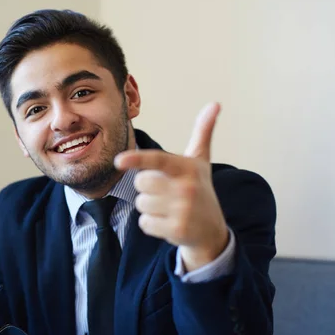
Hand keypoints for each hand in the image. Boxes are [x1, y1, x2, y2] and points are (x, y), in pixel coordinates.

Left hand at [114, 102, 228, 271]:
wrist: (212, 230)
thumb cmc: (200, 190)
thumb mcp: (201, 162)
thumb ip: (202, 133)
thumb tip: (215, 103)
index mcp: (188, 168)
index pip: (158, 160)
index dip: (137, 159)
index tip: (119, 161)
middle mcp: (187, 188)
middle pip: (141, 182)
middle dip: (147, 188)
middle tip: (166, 192)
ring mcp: (182, 211)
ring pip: (140, 204)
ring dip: (149, 207)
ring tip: (168, 208)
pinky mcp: (177, 230)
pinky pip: (144, 223)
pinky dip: (151, 224)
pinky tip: (168, 223)